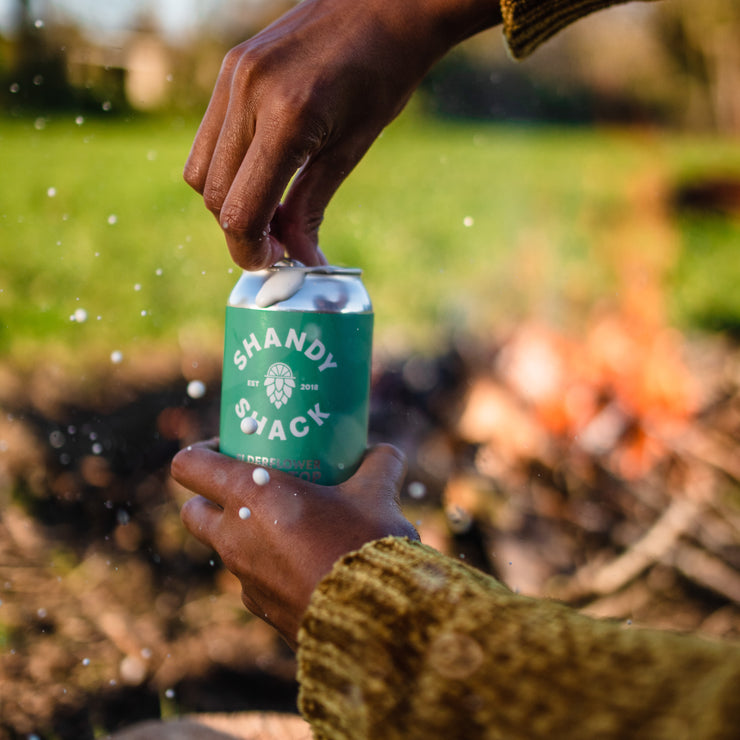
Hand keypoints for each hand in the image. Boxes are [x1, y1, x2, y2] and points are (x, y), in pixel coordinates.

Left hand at [171, 440, 416, 648]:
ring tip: (289, 523)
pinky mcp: (260, 608)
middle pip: (192, 512)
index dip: (203, 450)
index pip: (189, 464)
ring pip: (224, 547)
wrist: (371, 621)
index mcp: (250, 495)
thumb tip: (381, 451)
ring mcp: (243, 577)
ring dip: (245, 532)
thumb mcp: (377, 492)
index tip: (232, 446)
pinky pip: (253, 578)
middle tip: (251, 486)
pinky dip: (270, 565)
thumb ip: (378, 462)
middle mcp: (234, 536)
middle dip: (210, 497)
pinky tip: (307, 561)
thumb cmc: (363, 545)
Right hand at [183, 0, 500, 268]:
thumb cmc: (383, 75)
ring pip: (200, 170)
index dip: (251, 251)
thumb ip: (312, 207)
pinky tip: (262, 172)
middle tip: (278, 244)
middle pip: (213, 196)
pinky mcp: (230, 68)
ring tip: (271, 209)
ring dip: (229, 201)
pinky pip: (210, 138)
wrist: (385, 4)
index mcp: (286, 119)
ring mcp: (232, 76)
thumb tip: (299, 260)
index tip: (272, 265)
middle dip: (241, 230)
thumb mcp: (351, 150)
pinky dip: (227, 168)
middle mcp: (247, 94)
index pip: (241, 210)